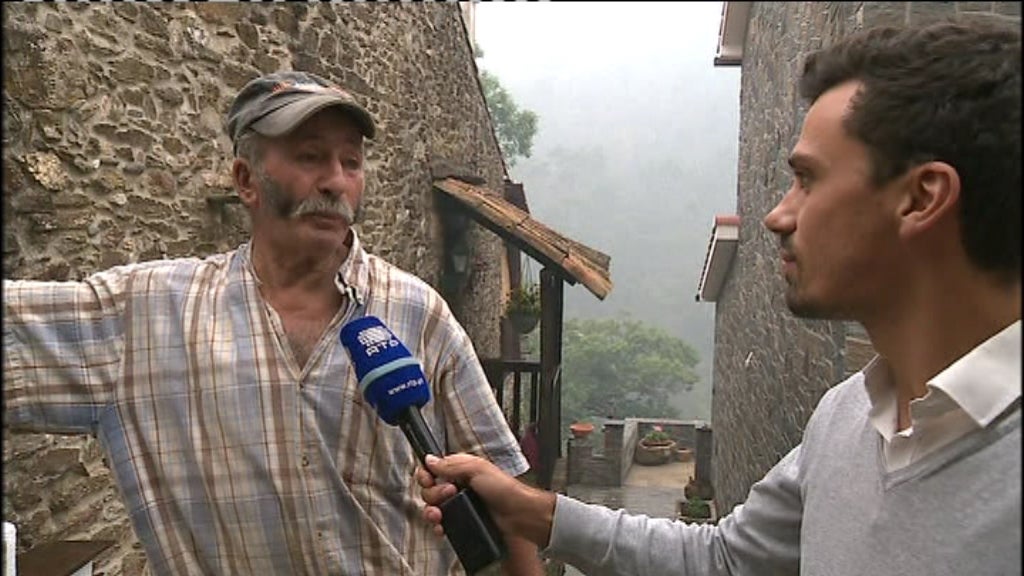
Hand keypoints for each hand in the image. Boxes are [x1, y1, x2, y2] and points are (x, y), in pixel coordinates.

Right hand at [415, 453, 556, 546]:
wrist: (517, 515)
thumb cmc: (504, 489)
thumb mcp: (477, 469)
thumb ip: (451, 465)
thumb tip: (429, 459)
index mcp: (460, 469)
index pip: (433, 469)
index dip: (426, 475)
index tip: (428, 479)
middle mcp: (457, 486)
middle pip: (429, 489)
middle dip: (433, 493)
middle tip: (450, 492)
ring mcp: (458, 504)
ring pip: (432, 508)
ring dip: (432, 511)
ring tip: (441, 514)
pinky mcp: (460, 521)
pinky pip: (441, 524)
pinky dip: (438, 526)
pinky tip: (442, 526)